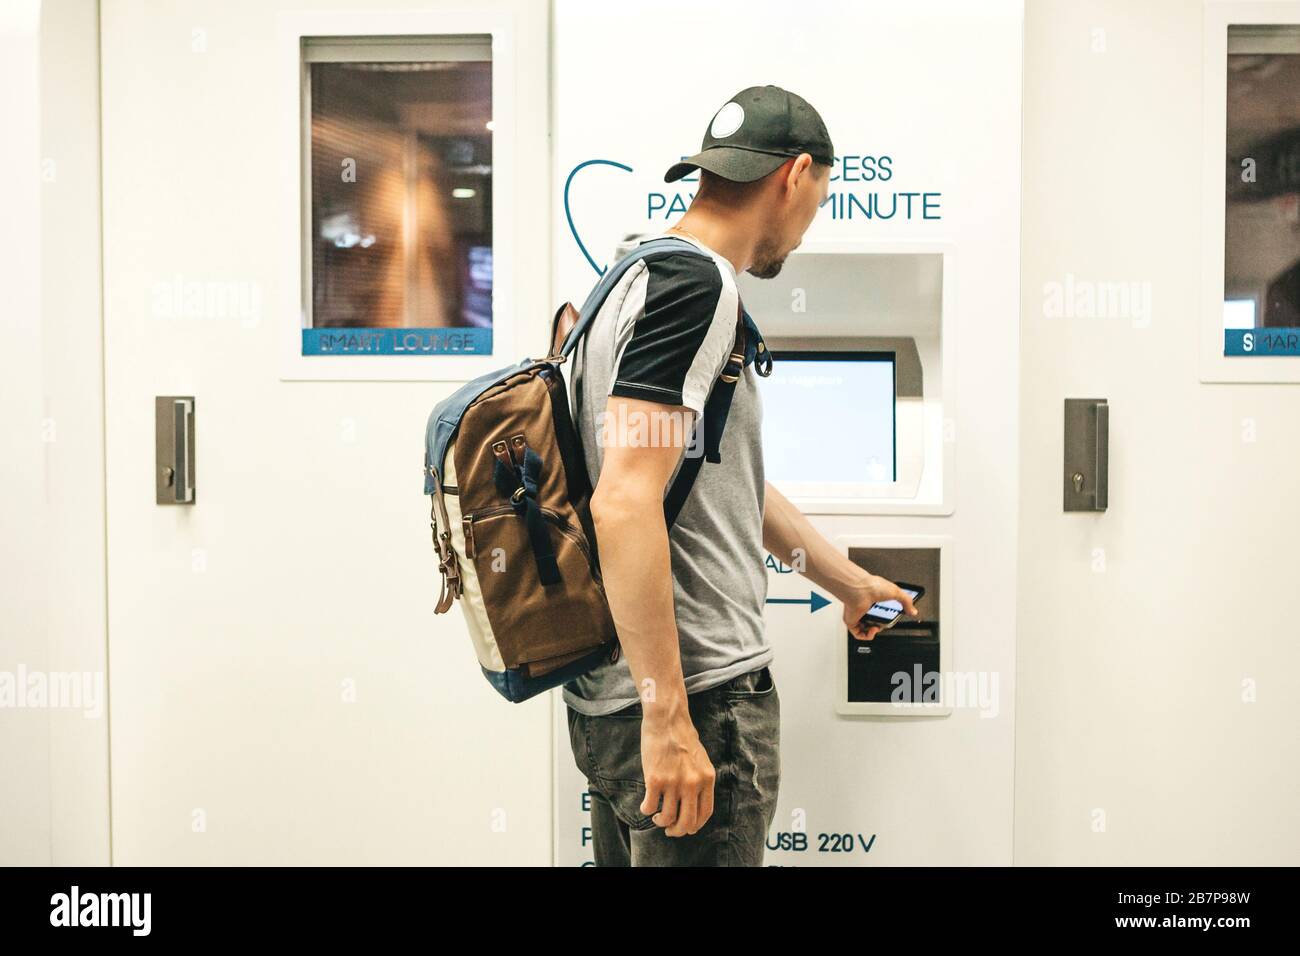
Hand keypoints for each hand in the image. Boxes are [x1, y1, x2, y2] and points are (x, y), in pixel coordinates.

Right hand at [639, 709, 715, 836]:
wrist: (666, 719)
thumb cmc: (681, 737)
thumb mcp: (700, 760)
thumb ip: (699, 780)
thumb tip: (692, 803)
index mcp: (707, 779)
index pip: (705, 813)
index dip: (695, 825)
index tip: (687, 827)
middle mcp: (692, 783)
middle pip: (687, 822)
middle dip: (677, 831)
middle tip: (670, 830)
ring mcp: (673, 782)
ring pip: (667, 818)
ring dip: (660, 822)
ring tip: (657, 816)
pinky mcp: (654, 779)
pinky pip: (649, 806)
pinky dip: (646, 810)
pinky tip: (646, 805)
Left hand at [842, 572, 919, 641]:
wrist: (860, 590)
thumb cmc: (873, 587)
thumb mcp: (897, 592)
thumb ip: (907, 601)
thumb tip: (913, 611)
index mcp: (874, 599)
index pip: (880, 610)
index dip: (887, 616)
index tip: (893, 617)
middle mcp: (864, 607)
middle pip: (873, 621)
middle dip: (881, 625)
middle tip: (885, 623)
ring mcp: (857, 615)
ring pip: (865, 629)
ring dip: (874, 632)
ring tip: (877, 627)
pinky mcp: (851, 622)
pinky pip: (858, 634)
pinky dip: (867, 636)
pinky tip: (873, 630)